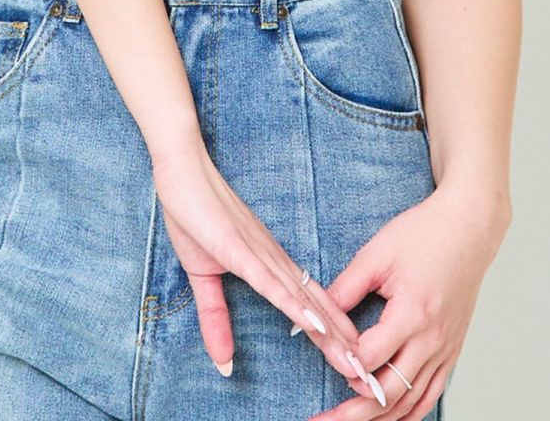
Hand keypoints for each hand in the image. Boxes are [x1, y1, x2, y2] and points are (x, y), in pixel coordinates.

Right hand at [151, 140, 365, 382]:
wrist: (182, 171)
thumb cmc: (193, 216)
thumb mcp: (202, 277)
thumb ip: (215, 318)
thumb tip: (223, 364)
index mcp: (270, 266)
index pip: (309, 308)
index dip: (333, 338)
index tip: (355, 366)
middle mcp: (274, 261)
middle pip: (316, 310)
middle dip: (342, 345)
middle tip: (368, 377)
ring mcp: (260, 254)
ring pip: (302, 301)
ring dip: (329, 334)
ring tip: (353, 363)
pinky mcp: (241, 251)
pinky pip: (271, 283)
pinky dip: (293, 306)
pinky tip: (313, 325)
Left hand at [308, 185, 510, 418]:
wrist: (469, 227)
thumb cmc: (422, 234)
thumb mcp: (376, 255)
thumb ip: (344, 289)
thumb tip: (312, 315)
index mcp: (412, 314)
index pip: (368, 358)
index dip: (341, 362)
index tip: (320, 357)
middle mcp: (433, 340)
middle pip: (390, 393)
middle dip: (354, 412)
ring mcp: (446, 349)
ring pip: (412, 402)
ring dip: (379, 418)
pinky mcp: (452, 350)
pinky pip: (430, 393)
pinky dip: (409, 411)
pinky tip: (388, 417)